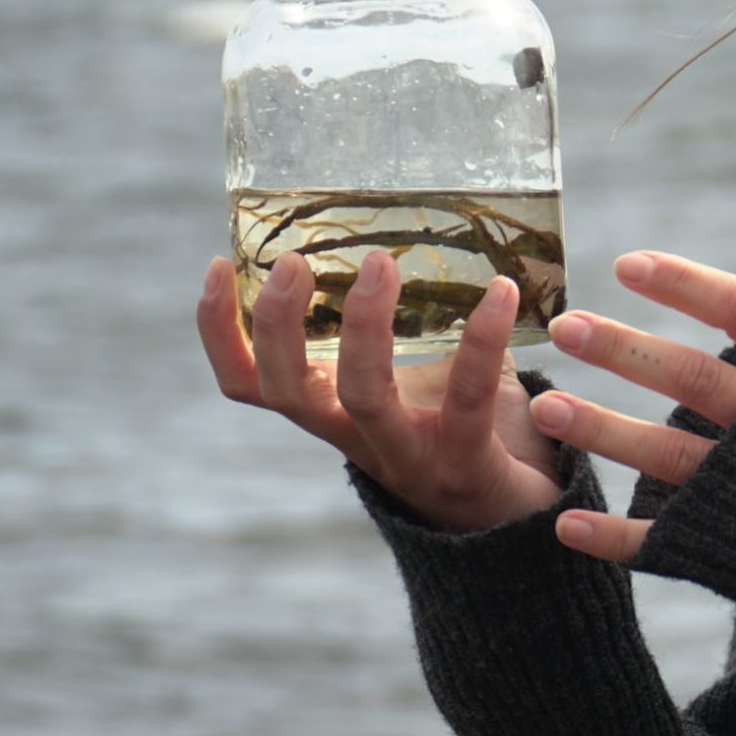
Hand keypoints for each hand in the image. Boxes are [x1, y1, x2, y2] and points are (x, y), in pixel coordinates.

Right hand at [196, 249, 563, 532]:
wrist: (517, 518)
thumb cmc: (459, 423)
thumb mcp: (414, 368)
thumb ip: (399, 313)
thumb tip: (400, 217)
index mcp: (330, 411)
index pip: (248, 382)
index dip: (220, 331)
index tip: (218, 265)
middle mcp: (355, 437)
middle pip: (288, 392)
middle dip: (279, 326)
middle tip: (292, 262)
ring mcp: (407, 454)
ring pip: (364, 398)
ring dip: (366, 328)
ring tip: (382, 262)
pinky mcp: (465, 461)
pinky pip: (466, 398)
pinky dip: (482, 340)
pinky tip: (500, 292)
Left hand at [528, 251, 735, 562]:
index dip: (687, 284)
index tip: (626, 263)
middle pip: (693, 378)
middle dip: (623, 350)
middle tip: (563, 326)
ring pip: (667, 455)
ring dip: (601, 431)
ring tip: (544, 406)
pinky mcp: (735, 547)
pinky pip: (664, 541)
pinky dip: (614, 536)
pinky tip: (566, 522)